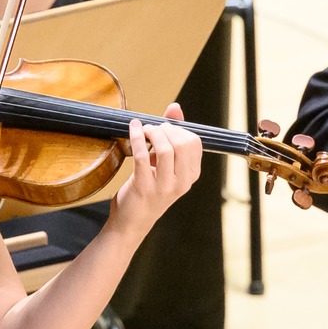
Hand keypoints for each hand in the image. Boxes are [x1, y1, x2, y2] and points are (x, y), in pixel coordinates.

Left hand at [110, 105, 202, 237]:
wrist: (132, 221)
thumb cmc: (149, 189)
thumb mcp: (165, 164)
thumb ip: (172, 135)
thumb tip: (175, 108)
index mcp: (191, 175)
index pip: (194, 142)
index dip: (178, 128)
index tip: (164, 127)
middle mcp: (182, 182)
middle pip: (182, 143)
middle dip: (165, 129)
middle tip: (152, 129)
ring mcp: (164, 187)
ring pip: (165, 149)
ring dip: (152, 133)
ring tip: (143, 130)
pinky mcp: (144, 188)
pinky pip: (142, 156)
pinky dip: (137, 138)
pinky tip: (133, 130)